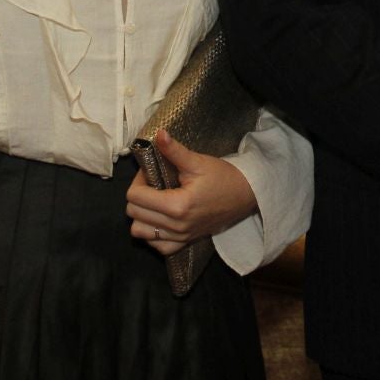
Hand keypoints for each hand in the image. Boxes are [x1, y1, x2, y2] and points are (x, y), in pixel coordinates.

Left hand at [125, 130, 258, 254]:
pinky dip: (152, 233)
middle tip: (151, 184)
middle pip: (133, 214)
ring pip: (139, 232)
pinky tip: (160, 219)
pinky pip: (156, 245)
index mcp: (177, 205)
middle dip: (138, 195)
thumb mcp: (197, 162)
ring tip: (153, 202)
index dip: (138, 180)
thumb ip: (174, 151)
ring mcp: (180, 237)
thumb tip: (158, 134)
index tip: (149, 172)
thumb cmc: (222, 177)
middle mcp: (176, 225)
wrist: (245, 195)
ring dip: (141, 216)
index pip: (135, 197)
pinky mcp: (184, 243)